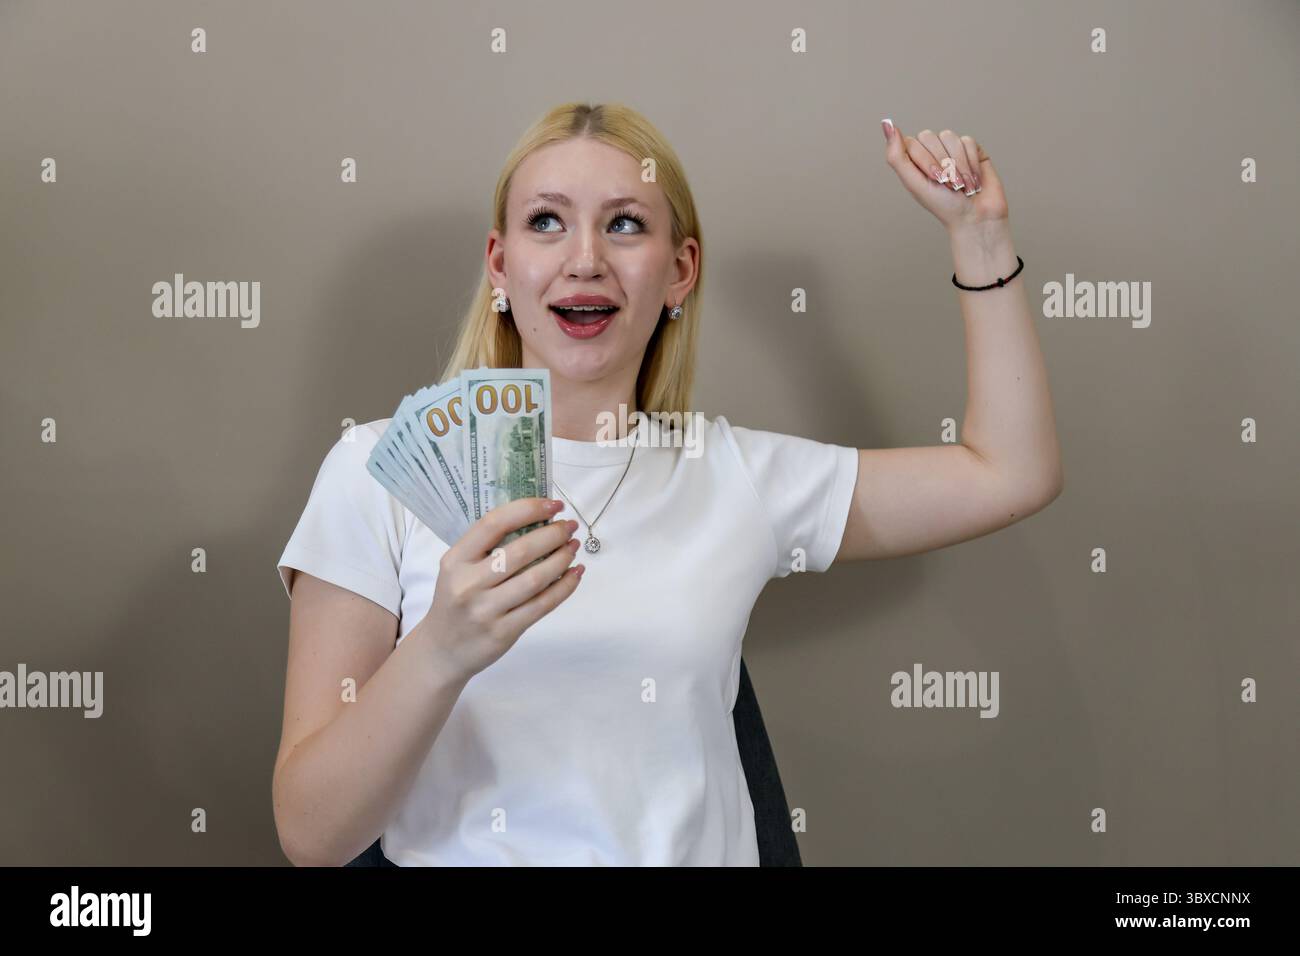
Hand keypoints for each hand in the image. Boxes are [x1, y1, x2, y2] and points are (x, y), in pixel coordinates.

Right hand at [417, 497, 582, 681]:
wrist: (442, 650)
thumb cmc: (456, 601)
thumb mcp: (458, 569)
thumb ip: (486, 547)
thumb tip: (536, 518)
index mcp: (456, 560)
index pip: (493, 524)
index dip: (527, 509)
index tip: (553, 505)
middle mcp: (468, 584)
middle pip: (520, 551)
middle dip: (552, 534)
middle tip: (570, 526)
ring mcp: (486, 610)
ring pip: (535, 579)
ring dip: (562, 559)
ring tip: (573, 547)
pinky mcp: (503, 632)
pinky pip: (542, 605)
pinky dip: (564, 587)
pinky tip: (575, 573)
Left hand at [880, 120, 1008, 229]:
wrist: (976, 216)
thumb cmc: (943, 205)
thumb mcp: (913, 183)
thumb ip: (897, 156)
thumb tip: (887, 124)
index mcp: (913, 162)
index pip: (911, 142)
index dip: (925, 160)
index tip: (934, 180)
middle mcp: (931, 153)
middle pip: (930, 136)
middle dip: (942, 162)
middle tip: (949, 183)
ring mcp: (951, 149)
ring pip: (949, 137)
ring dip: (958, 164)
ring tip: (962, 184)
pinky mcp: (972, 149)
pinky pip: (968, 141)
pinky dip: (971, 162)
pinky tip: (973, 178)